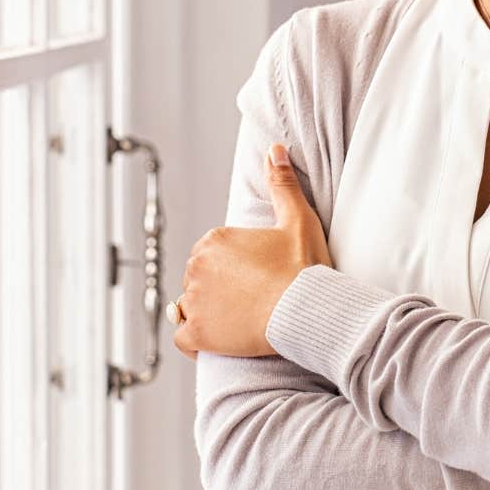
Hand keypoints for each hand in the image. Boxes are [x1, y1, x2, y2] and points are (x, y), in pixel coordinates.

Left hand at [172, 143, 332, 358]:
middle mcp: (196, 267)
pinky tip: (217, 339)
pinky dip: (196, 340)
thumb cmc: (304, 266)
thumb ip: (282, 184)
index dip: (233, 266)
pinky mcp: (197, 334)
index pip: (212, 254)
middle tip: (251, 298)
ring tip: (238, 319)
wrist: (306, 309)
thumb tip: (274, 150)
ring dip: (207, 312)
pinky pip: (183, 338)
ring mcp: (194, 302)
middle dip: (218, 287)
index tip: (255, 275)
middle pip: (199, 278)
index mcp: (215, 240)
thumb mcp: (297, 219)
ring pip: (190, 307)